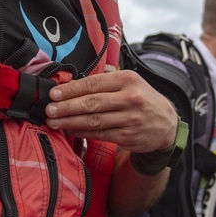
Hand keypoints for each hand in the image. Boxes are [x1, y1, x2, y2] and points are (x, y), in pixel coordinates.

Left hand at [44, 70, 175, 151]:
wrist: (166, 124)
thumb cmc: (142, 100)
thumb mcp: (131, 83)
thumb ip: (105, 83)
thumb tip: (71, 86)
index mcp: (128, 80)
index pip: (93, 84)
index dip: (71, 90)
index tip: (53, 94)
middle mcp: (130, 98)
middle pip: (92, 103)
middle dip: (67, 107)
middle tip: (49, 109)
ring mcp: (130, 118)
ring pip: (94, 120)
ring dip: (70, 122)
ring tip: (54, 122)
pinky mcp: (127, 136)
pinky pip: (99, 134)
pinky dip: (82, 132)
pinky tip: (70, 130)